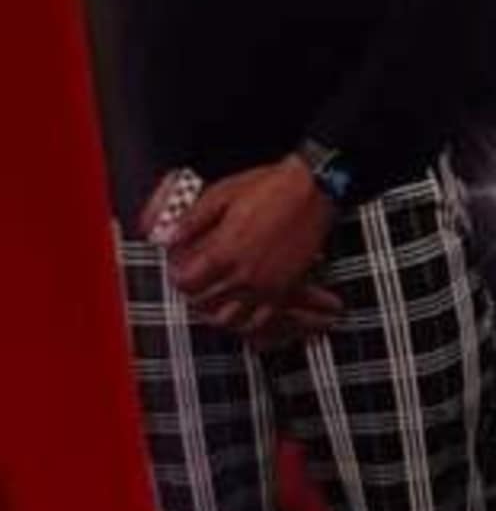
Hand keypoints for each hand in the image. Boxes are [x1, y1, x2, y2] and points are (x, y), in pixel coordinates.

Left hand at [169, 158, 335, 335]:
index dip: (176, 276)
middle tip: (192, 280)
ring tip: (212, 297)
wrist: (312, 190)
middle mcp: (244, 274)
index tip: (178, 267)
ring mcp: (265, 285)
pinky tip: (238, 309)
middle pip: (202, 302)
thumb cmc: (268, 188)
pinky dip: (244, 322)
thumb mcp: (221, 195)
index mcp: (225, 250)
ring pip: (228, 318)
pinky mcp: (284, 289)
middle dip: (191, 293)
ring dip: (214, 311)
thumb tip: (168, 238)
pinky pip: (259, 321)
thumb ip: (192, 220)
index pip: (186, 282)